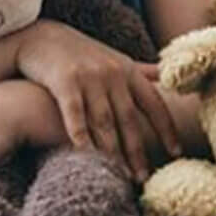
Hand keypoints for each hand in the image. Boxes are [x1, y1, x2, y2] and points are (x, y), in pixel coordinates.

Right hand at [15, 20, 179, 181]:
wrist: (40, 36)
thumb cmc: (80, 52)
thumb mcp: (113, 57)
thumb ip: (140, 70)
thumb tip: (168, 76)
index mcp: (127, 69)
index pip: (154, 103)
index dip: (166, 129)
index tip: (176, 153)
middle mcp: (112, 73)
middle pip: (129, 119)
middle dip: (137, 151)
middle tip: (142, 178)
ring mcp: (88, 77)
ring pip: (104, 122)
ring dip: (112, 152)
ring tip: (119, 176)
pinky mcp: (64, 82)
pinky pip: (75, 116)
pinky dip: (82, 137)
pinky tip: (87, 157)